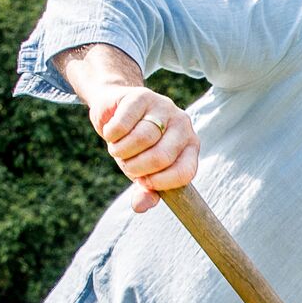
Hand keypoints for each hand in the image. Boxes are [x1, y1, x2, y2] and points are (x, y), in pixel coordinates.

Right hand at [88, 84, 198, 211]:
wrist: (115, 110)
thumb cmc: (135, 146)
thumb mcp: (142, 171)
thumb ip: (145, 191)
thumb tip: (140, 207)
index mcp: (190, 147)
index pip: (184, 173)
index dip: (159, 183)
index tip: (143, 181)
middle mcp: (183, 125)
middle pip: (160, 157)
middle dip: (135, 167)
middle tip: (126, 163)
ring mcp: (164, 107)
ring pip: (141, 139)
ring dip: (121, 151)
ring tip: (117, 149)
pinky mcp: (142, 95)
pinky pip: (123, 124)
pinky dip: (111, 135)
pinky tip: (111, 133)